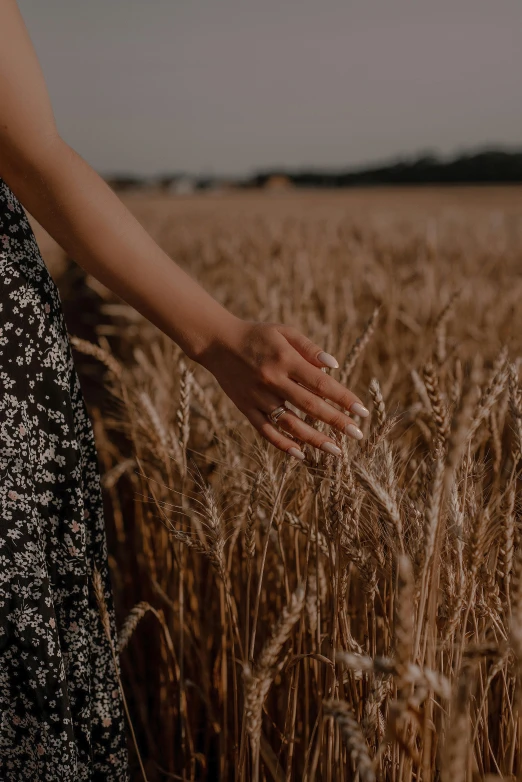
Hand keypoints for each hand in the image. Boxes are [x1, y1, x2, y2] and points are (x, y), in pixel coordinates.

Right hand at [196, 317, 368, 459]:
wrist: (217, 342)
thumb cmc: (257, 335)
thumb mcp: (284, 332)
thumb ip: (310, 348)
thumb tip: (334, 367)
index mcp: (286, 359)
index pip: (321, 383)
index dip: (344, 398)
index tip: (362, 411)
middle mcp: (273, 380)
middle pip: (310, 406)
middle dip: (336, 422)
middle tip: (357, 435)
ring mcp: (258, 396)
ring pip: (289, 423)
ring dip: (314, 439)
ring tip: (335, 451)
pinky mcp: (245, 407)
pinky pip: (266, 430)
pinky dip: (283, 444)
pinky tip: (301, 454)